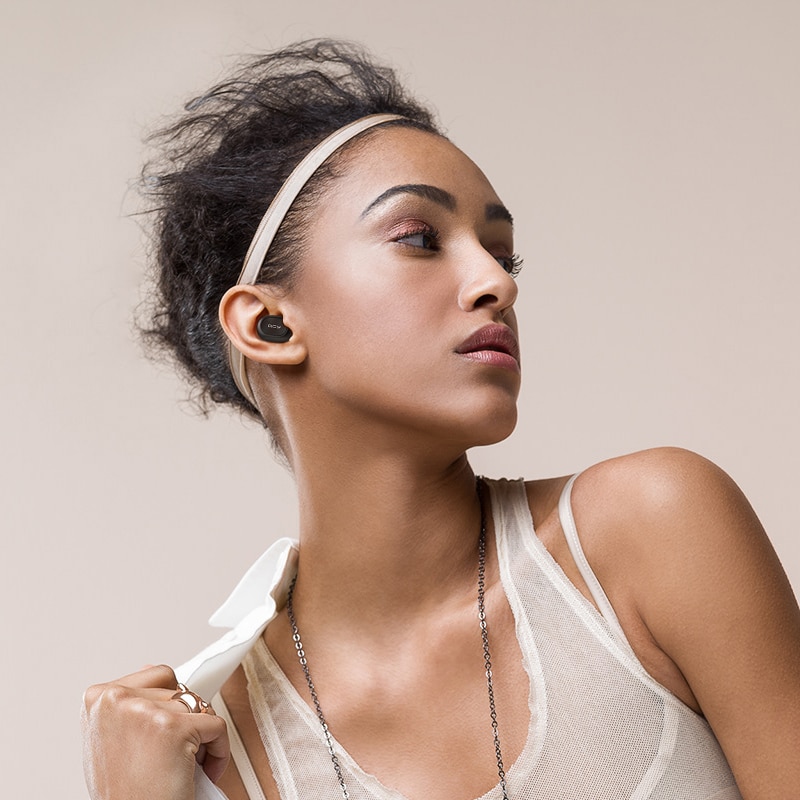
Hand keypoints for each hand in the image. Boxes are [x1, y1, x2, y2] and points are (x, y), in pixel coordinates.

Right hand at [82, 664, 229, 799]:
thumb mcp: (112, 739)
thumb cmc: (126, 791)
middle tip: (174, 755)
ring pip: (199, 706)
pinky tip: (202, 771)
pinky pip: (217, 725)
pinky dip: (220, 750)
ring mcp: (144, 711)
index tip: (164, 734)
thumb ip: (128, 703)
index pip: (158, 675)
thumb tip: (149, 669)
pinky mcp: (173, 728)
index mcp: (98, 697)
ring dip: (202, 736)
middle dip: (186, 721)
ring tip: (184, 765)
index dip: (169, 707)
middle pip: (180, 689)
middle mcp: (116, 698)